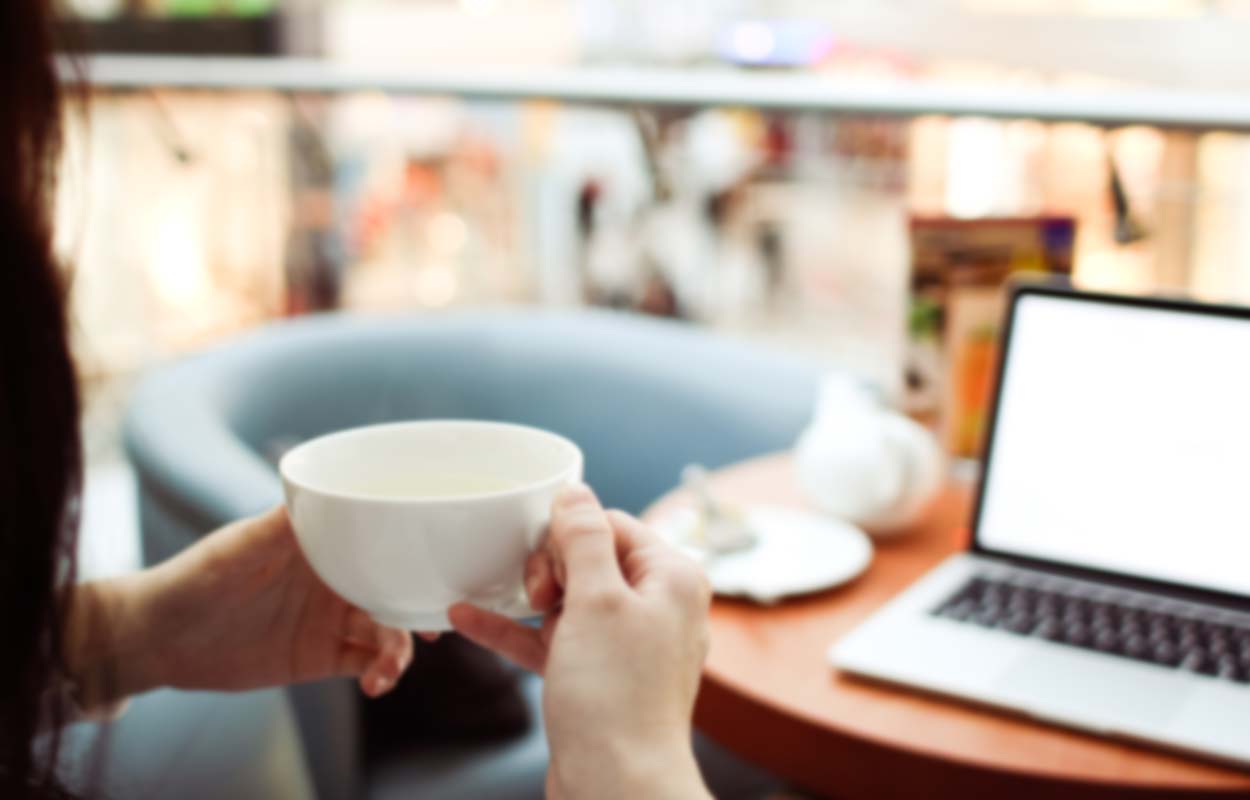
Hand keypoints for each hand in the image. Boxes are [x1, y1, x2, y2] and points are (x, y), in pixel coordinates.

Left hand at [66, 507, 416, 708]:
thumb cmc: (195, 576)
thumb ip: (284, 523)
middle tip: (439, 630)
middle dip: (420, 607)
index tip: (438, 566)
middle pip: (396, 588)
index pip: (382, 540)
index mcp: (325, 542)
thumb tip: (324, 490)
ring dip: (400, 649)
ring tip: (387, 670)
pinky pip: (365, 664)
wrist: (158, 638)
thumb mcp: (240, 545)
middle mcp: (336, 578)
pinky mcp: (321, 657)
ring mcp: (331, 618)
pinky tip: (376, 684)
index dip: (414, 553)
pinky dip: (380, 674)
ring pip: (388, 630)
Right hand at [450, 486, 712, 799]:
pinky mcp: (597, 679)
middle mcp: (656, 608)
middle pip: (590, 558)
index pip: (614, 524)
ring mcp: (626, 646)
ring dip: (527, 598)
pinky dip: (516, 631)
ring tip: (497, 596)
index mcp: (672, 579)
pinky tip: (466, 619)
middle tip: (536, 595)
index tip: (543, 559)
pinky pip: (553, 640)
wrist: (617, 787)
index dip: (571, 535)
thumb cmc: (617, 698)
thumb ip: (584, 539)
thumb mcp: (597, 600)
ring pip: (568, 599)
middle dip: (550, 568)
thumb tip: (575, 492)